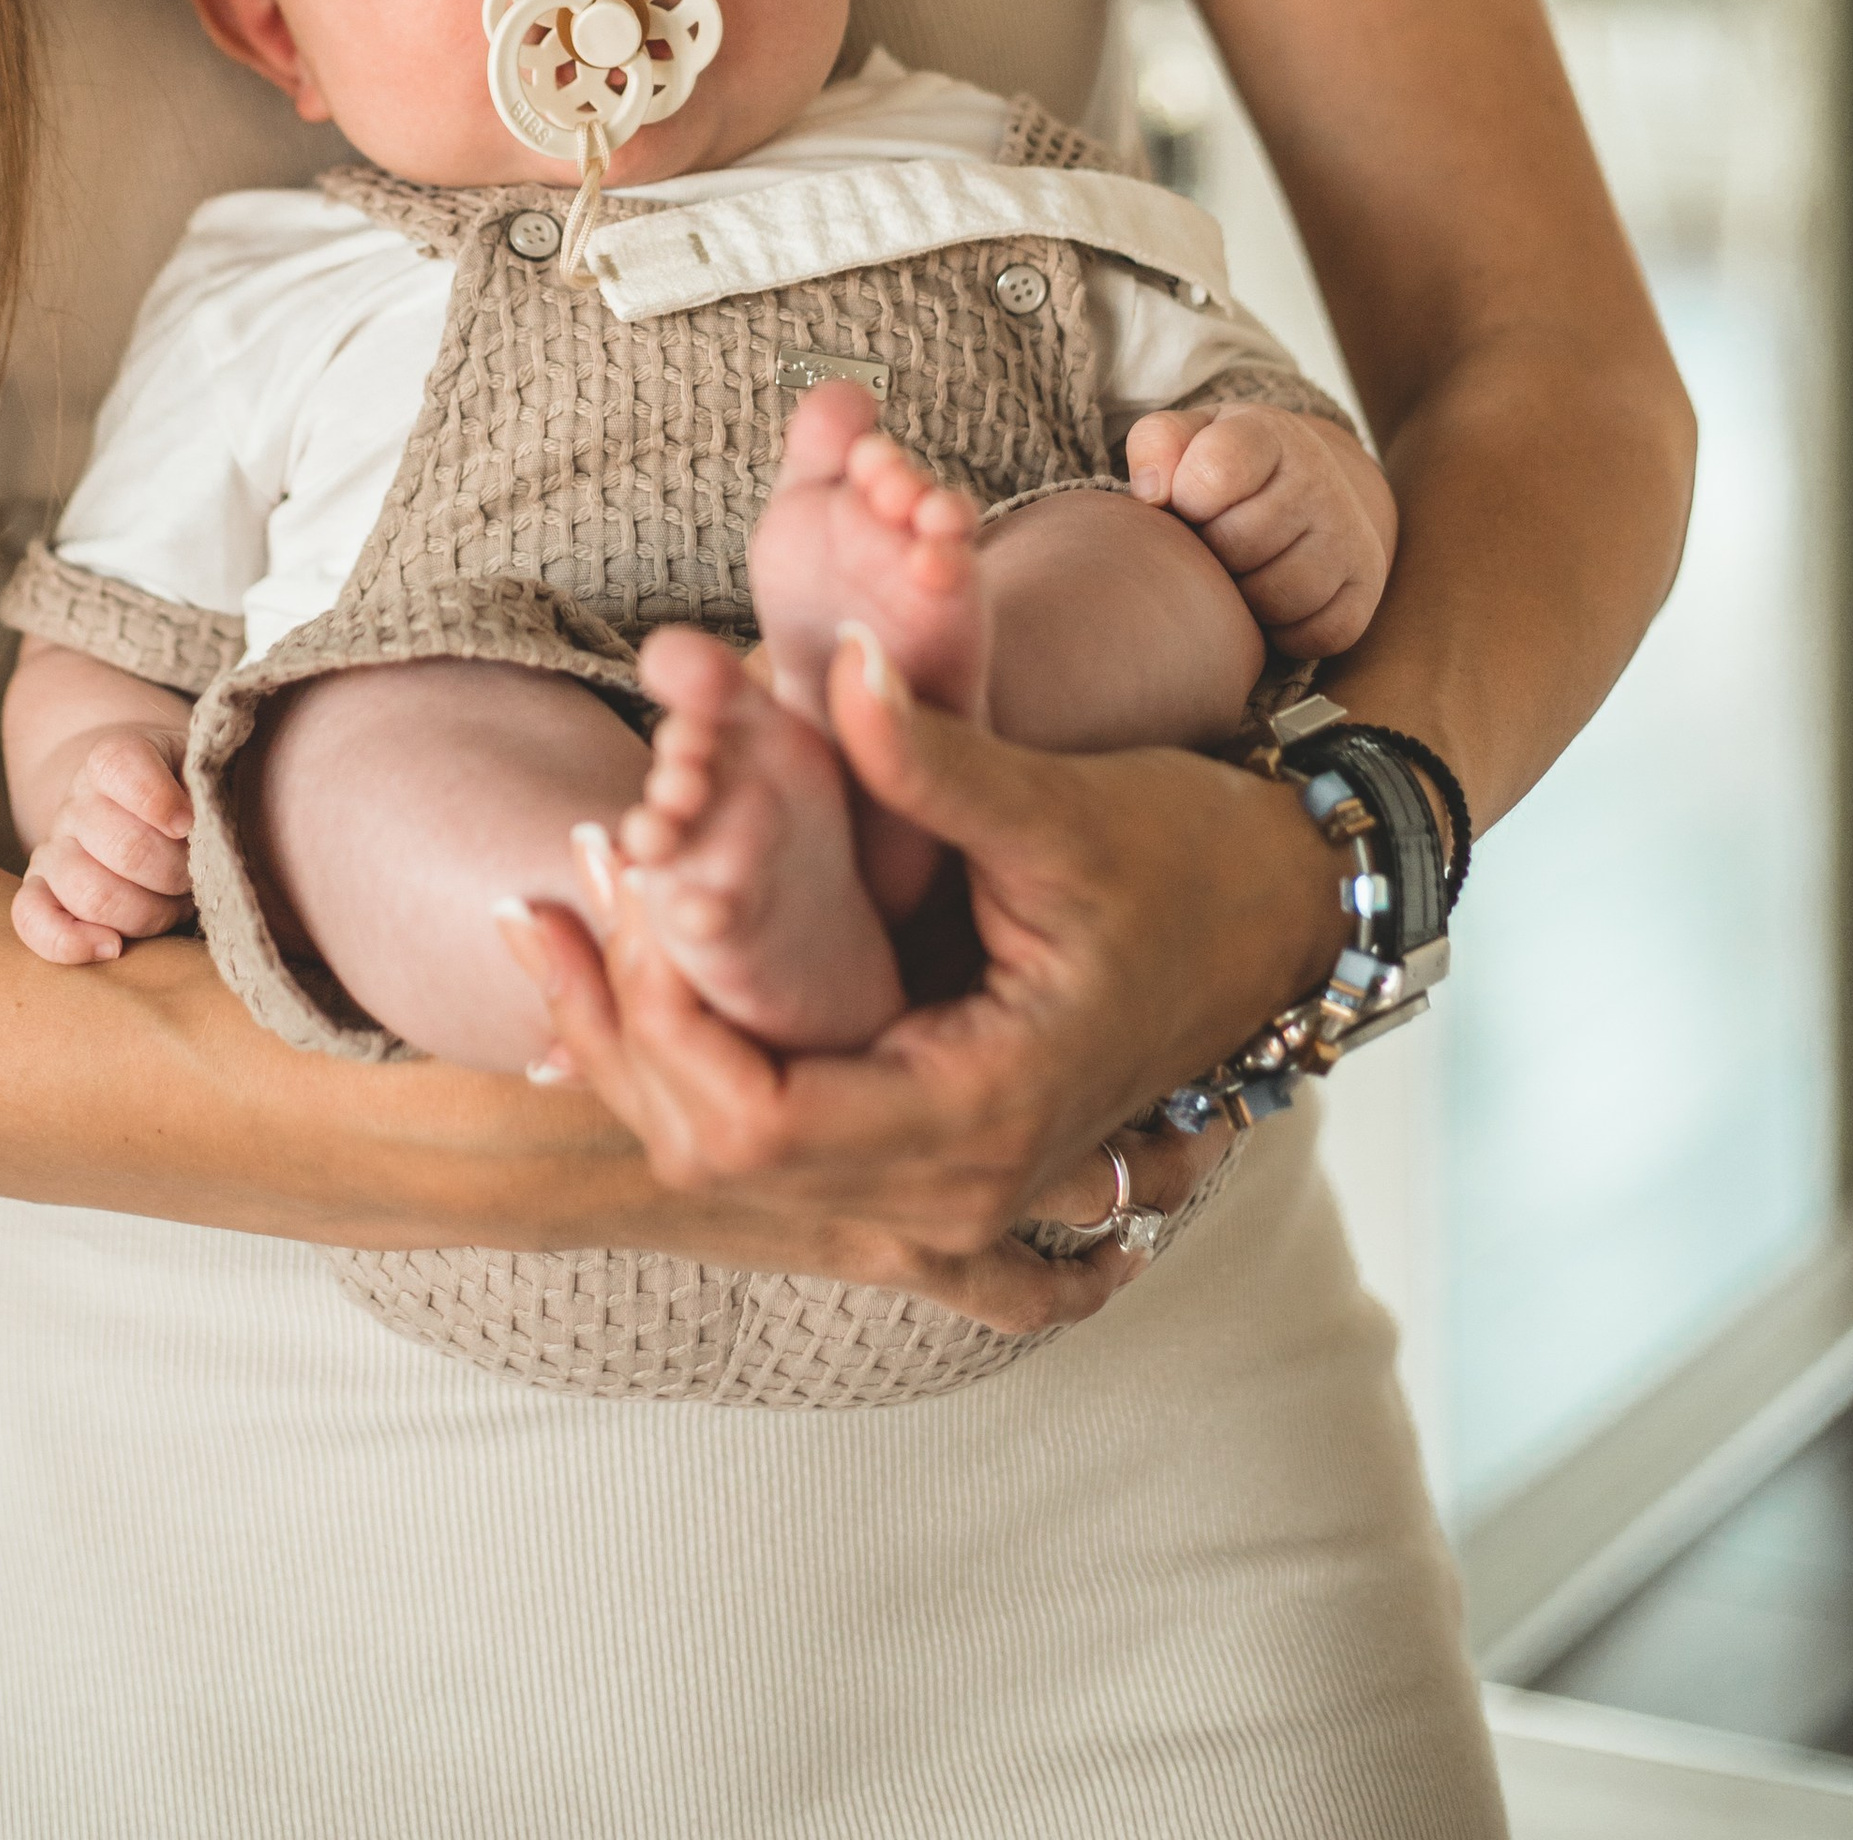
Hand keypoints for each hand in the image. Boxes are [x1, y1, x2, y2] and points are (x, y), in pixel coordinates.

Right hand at [10, 726, 191, 965]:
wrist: (135, 806)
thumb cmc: (184, 793)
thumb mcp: (201, 772)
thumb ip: (208, 789)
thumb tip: (208, 823)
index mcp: (116, 760)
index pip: (121, 766)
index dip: (158, 799)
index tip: (190, 822)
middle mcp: (78, 803)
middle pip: (124, 847)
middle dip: (177, 872)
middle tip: (198, 873)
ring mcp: (54, 849)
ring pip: (90, 892)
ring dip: (148, 911)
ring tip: (173, 904)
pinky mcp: (39, 891)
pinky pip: (32, 919)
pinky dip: (68, 942)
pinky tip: (111, 947)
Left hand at [496, 633, 1341, 1330]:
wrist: (1288, 911)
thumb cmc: (1194, 857)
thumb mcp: (1064, 804)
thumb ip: (938, 757)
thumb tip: (839, 668)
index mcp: (980, 1111)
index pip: (754, 1123)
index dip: (658, 1014)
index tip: (618, 876)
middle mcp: (957, 1180)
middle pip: (715, 1155)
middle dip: (621, 1024)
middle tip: (564, 881)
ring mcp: (948, 1183)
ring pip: (733, 1158)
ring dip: (642, 1043)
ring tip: (574, 904)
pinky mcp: (937, 1149)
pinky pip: (781, 1142)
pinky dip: (700, 1067)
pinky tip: (642, 978)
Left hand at [1125, 404, 1396, 654]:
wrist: (1312, 486)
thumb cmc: (1230, 467)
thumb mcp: (1192, 436)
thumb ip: (1158, 443)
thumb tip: (1152, 494)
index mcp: (1271, 434)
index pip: (1216, 469)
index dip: (1185, 498)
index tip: (1187, 503)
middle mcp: (1321, 480)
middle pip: (1239, 544)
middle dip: (1210, 552)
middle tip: (1210, 543)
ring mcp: (1349, 535)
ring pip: (1276, 597)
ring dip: (1243, 597)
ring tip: (1237, 571)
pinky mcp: (1367, 588)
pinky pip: (1316, 636)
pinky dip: (1284, 633)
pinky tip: (1270, 601)